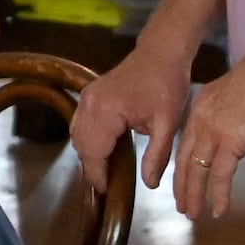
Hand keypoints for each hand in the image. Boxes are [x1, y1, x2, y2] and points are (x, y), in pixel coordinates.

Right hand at [69, 38, 196, 199]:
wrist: (160, 53)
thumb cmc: (167, 84)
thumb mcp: (168, 123)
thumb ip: (157, 155)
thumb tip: (150, 184)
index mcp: (108, 110)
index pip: (94, 152)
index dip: (98, 175)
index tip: (108, 192)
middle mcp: (90, 103)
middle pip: (81, 146)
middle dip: (92, 168)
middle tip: (109, 185)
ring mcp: (86, 97)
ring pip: (77, 136)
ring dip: (89, 155)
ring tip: (107, 170)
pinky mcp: (88, 95)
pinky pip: (80, 125)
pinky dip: (88, 141)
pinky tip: (103, 150)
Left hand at [155, 61, 244, 223]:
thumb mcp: (237, 96)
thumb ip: (229, 114)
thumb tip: (234, 129)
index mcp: (200, 107)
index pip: (186, 143)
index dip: (182, 166)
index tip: (181, 182)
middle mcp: (200, 121)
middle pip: (185, 160)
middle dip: (182, 186)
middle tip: (181, 205)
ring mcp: (212, 132)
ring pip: (197, 171)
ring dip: (194, 196)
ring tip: (192, 214)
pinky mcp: (230, 142)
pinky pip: (221, 176)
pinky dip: (218, 195)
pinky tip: (218, 210)